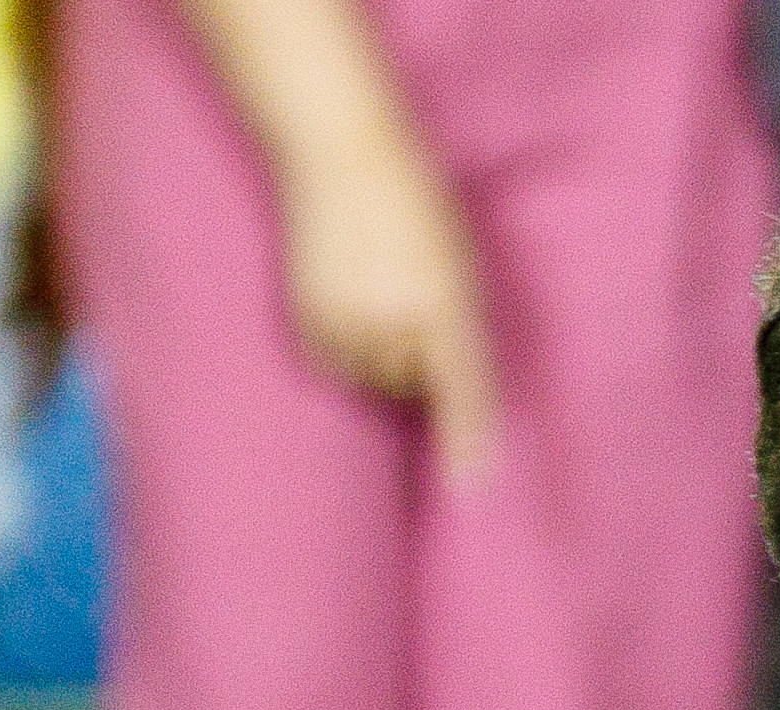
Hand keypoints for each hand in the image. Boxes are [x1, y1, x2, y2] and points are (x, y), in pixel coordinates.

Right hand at [275, 129, 498, 478]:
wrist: (345, 154)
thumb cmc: (416, 208)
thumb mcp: (457, 265)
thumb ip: (458, 324)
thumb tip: (446, 383)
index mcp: (446, 307)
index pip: (464, 391)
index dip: (468, 441)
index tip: (471, 484)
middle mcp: (396, 322)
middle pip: (413, 388)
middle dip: (417, 367)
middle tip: (407, 310)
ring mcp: (347, 321)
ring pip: (372, 377)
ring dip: (379, 355)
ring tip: (375, 295)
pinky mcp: (308, 318)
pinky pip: (333, 363)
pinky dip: (343, 345)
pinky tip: (344, 297)